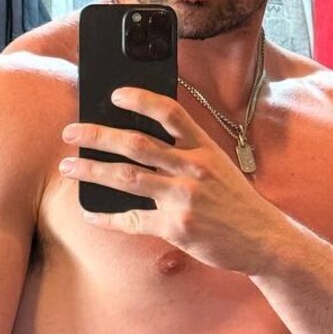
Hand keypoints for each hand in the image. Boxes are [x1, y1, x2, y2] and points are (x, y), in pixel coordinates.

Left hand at [59, 87, 287, 273]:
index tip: (115, 94)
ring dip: (92, 170)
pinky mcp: (177, 228)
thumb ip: (186, 152)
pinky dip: (107, 217)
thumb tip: (138, 142)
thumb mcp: (218, 166)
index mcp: (205, 149)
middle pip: (137, 144)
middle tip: (71, 132)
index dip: (141, 99)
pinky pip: (133, 220)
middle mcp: (194, 169)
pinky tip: (90, 212)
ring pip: (127, 178)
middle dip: (98, 136)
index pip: (171, 113)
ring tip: (69, 166)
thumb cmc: (235, 200)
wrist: (263, 239)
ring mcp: (185, 199)